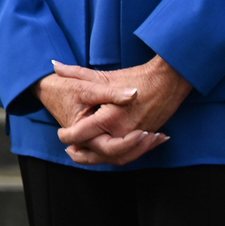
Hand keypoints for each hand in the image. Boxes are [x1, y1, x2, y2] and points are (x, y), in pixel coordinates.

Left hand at [48, 58, 189, 166]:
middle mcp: (124, 131)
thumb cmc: (136, 76)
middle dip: (84, 155)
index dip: (68, 137)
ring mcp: (137, 136)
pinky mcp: (146, 137)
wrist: (169, 80)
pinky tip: (106, 153)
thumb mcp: (104, 76)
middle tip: (70, 150)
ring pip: (117, 157)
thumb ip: (77, 73)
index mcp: (110, 117)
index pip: (83, 134)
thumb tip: (55, 66)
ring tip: (83, 154)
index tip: (61, 135)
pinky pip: (130, 154)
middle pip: (100, 152)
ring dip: (99, 159)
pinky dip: (117, 156)